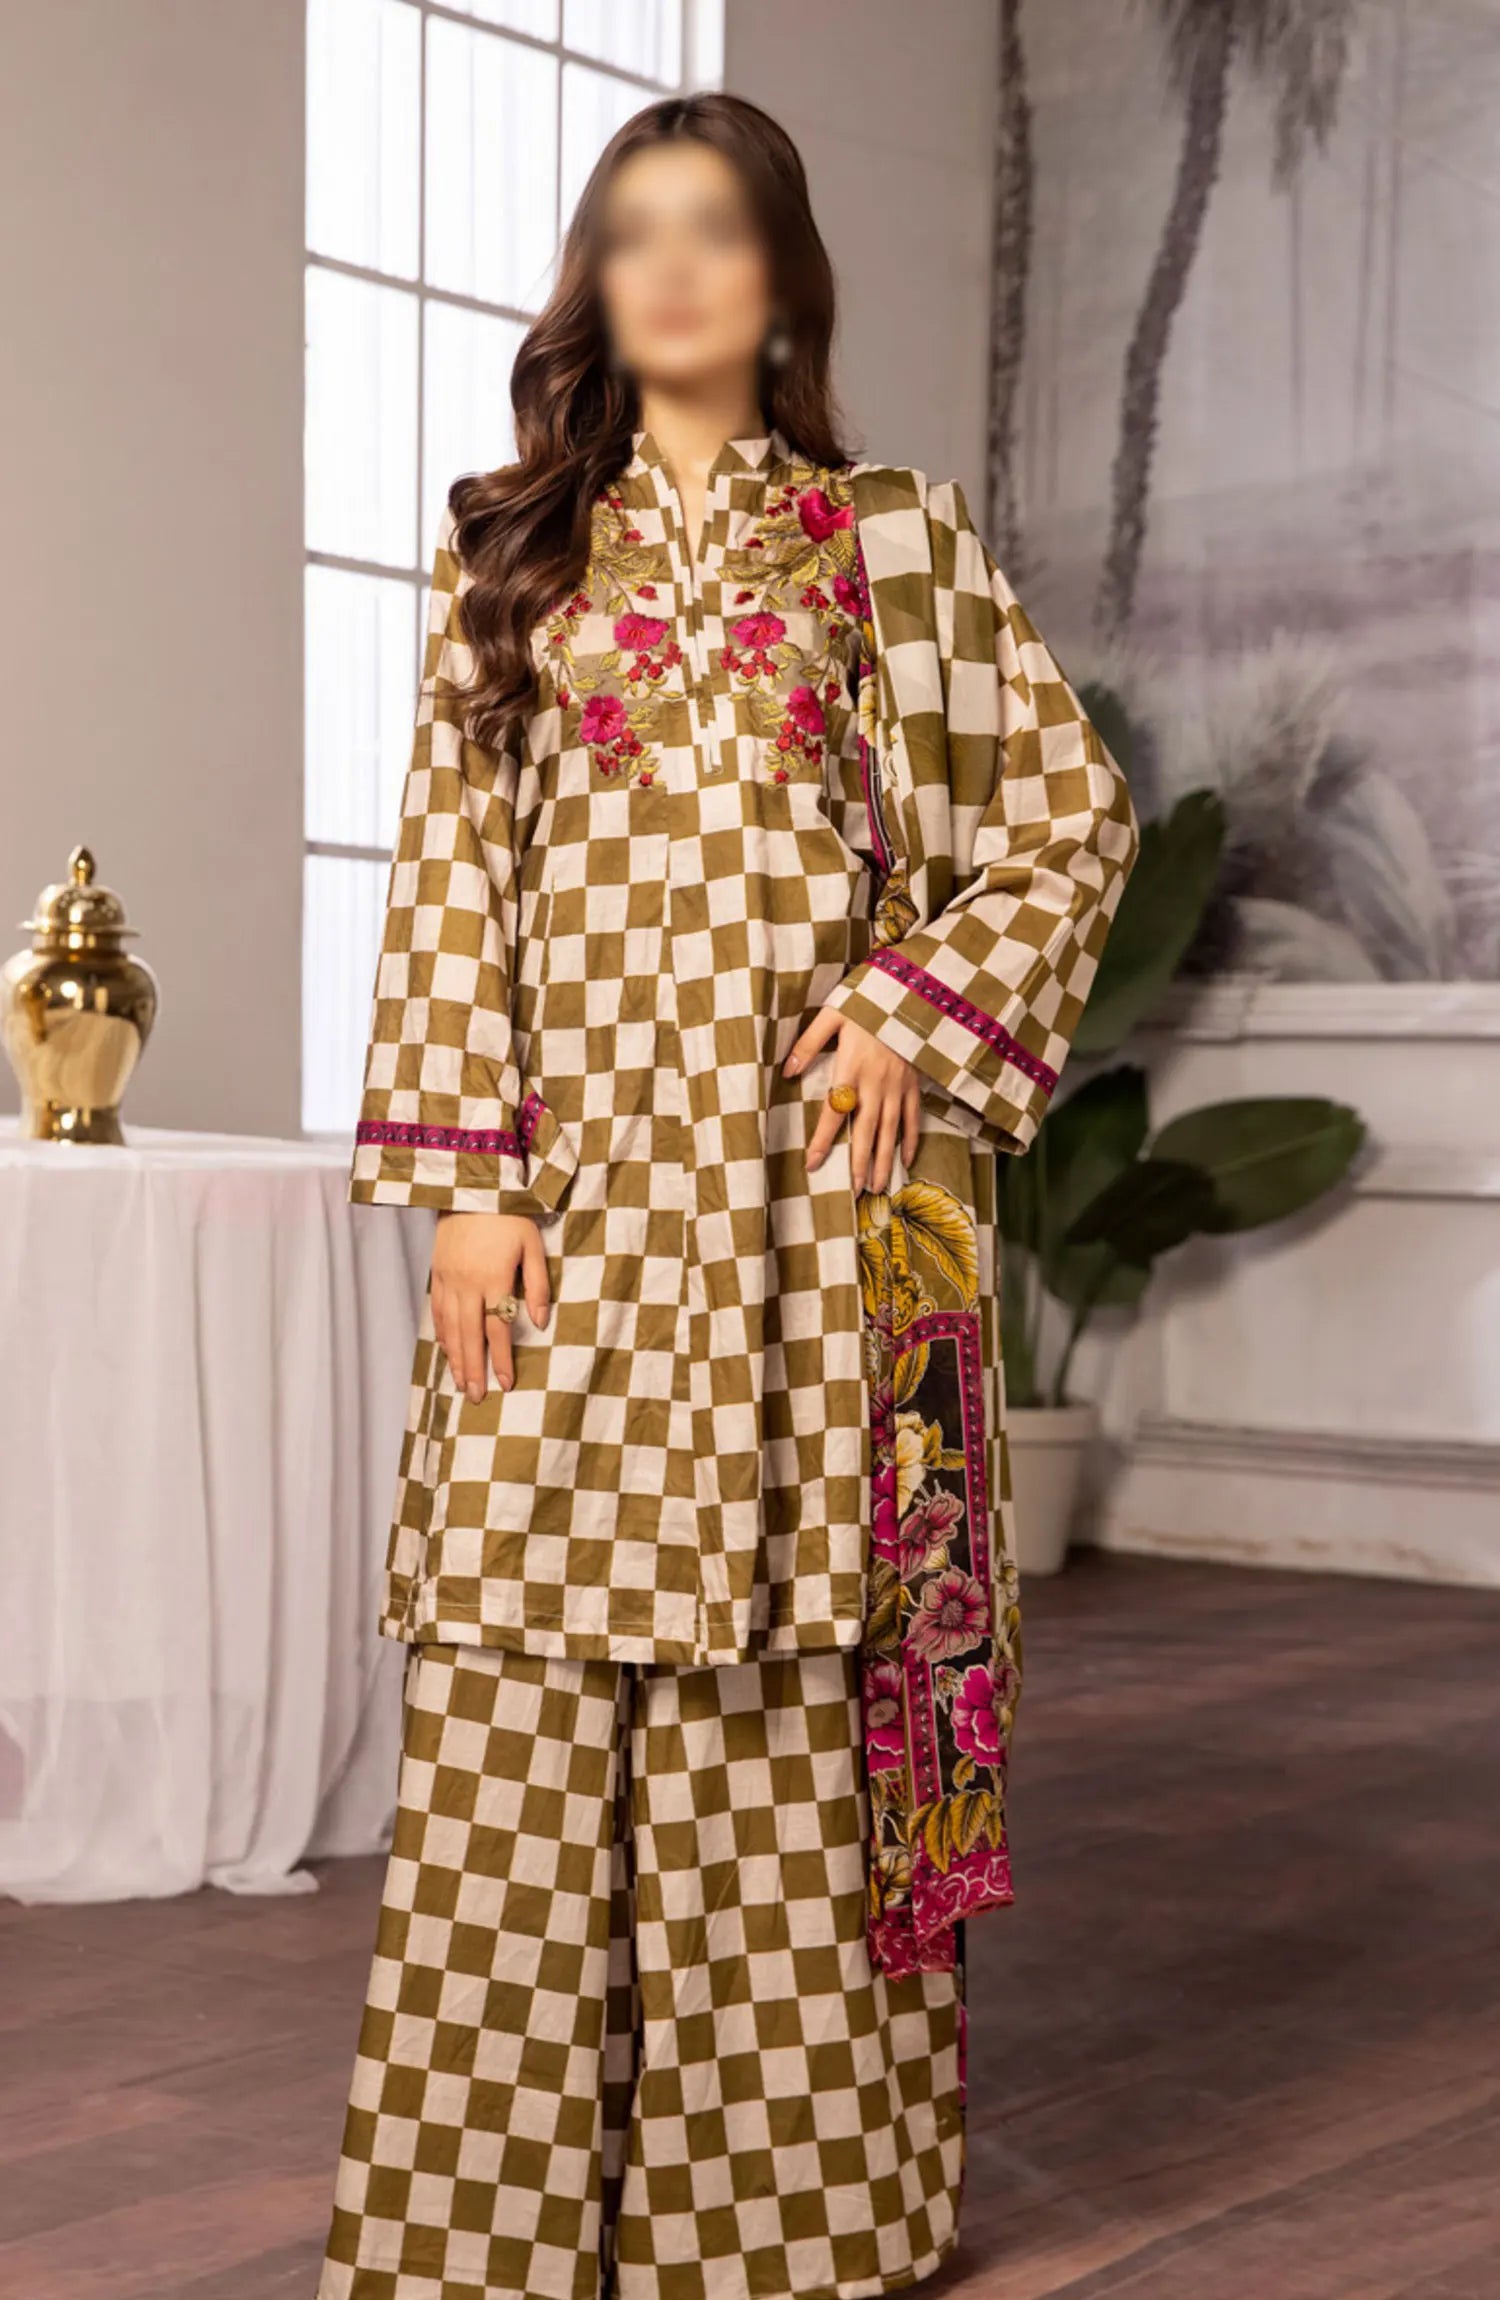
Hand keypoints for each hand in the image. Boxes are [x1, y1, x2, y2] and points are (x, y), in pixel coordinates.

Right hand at [431, 1212, 550, 1401]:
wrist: (471, 1186)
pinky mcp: (437, 1272)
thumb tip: (540, 1322)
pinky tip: (447, 1350)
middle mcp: (467, 1283)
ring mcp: (448, 1279)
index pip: (497, 1329)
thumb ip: (538, 1285)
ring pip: (450, 1327)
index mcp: (494, 1278)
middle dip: (474, 1369)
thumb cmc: (508, 1215)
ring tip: (460, 1383)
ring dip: (455, 1358)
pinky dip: (442, 1333)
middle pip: (469, 1335)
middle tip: (476, 1397)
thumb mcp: (533, 1245)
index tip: (505, 1384)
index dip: (501, 1359)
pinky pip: (438, 1310)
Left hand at [783, 1011, 920, 1192]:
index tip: (813, 1165)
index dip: (823, 1140)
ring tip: (877, 1187)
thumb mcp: (832, 1015)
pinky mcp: (915, 1083)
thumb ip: (808, 1044)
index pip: (834, 1112)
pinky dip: (911, 1139)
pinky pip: (913, 1117)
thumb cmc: (868, 1002)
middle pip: (866, 1131)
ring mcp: (898, 1086)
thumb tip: (786, 1071)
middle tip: (854, 1192)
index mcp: (852, 1069)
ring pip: (890, 1131)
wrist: (912, 992)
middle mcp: (876, 1084)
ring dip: (883, 1161)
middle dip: (859, 1164)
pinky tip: (906, 1160)